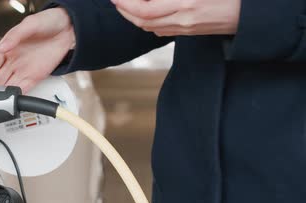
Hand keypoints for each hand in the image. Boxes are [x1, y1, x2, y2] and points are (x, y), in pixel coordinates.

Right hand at [0, 8, 75, 92]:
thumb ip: (15, 36)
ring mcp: (24, 70)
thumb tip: (2, 47)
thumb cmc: (48, 22)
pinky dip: (17, 95)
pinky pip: (24, 88)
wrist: (67, 29)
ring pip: (8, 85)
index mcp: (8, 48)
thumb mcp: (30, 24)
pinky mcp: (36, 76)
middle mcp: (14, 61)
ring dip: (1, 95)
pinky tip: (11, 100)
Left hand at [112, 0, 240, 36]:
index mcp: (186, 2)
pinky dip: (148, 22)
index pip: (144, 9)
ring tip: (126, 4)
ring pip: (150, 27)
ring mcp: (187, 28)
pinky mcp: (191, 32)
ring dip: (134, 17)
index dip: (126, 3)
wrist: (253, 11)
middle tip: (117, 0)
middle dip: (124, 11)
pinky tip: (145, 12)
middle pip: (142, 21)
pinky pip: (161, 30)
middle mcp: (184, 19)